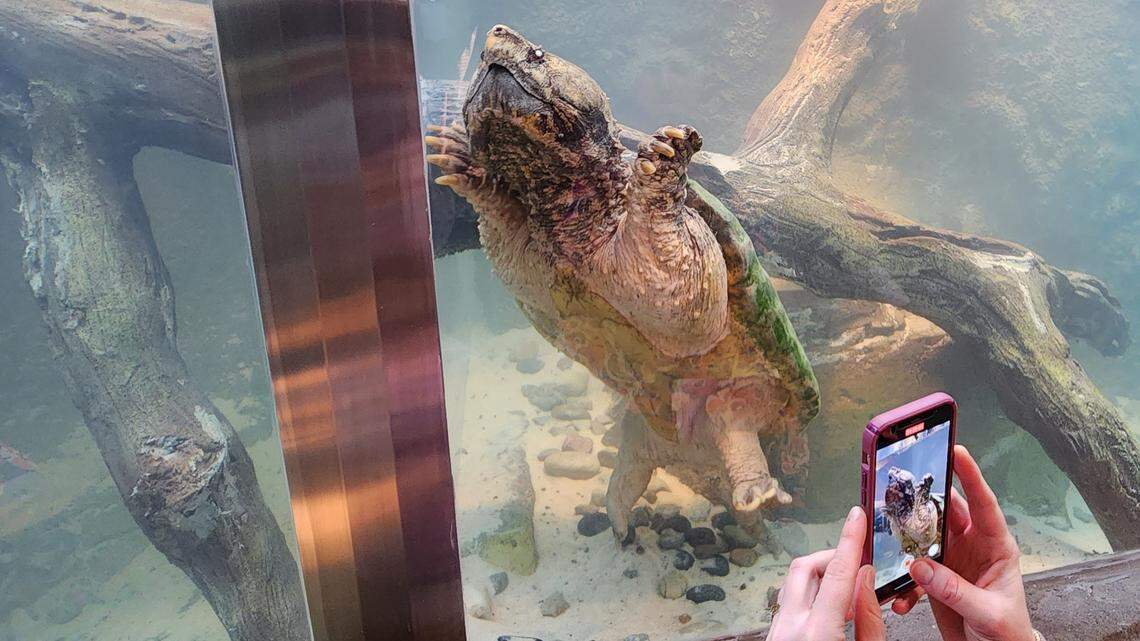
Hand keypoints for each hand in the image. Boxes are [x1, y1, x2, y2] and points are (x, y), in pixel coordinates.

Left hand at [766, 506, 885, 640]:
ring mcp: (777, 631)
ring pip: (794, 581)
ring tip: (848, 592)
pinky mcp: (773, 634)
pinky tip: (830, 608)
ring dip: (820, 576)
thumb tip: (866, 579)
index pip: (837, 574)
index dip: (851, 541)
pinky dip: (811, 594)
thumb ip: (869, 619)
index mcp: (817, 633)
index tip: (857, 517)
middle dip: (832, 556)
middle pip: (805, 566)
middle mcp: (789, 627)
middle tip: (858, 562)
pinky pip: (789, 600)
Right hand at [892, 445, 1033, 640]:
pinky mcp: (936, 578)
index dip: (970, 476)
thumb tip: (921, 566)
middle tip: (903, 489)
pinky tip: (899, 595)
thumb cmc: (1008, 634)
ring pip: (924, 537)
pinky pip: (913, 569)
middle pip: (946, 513)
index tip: (957, 451)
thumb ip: (954, 589)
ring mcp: (952, 561)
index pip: (984, 504)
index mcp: (996, 547)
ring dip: (907, 542)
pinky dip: (902, 580)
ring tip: (892, 543)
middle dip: (924, 502)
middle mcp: (973, 548)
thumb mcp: (988, 612)